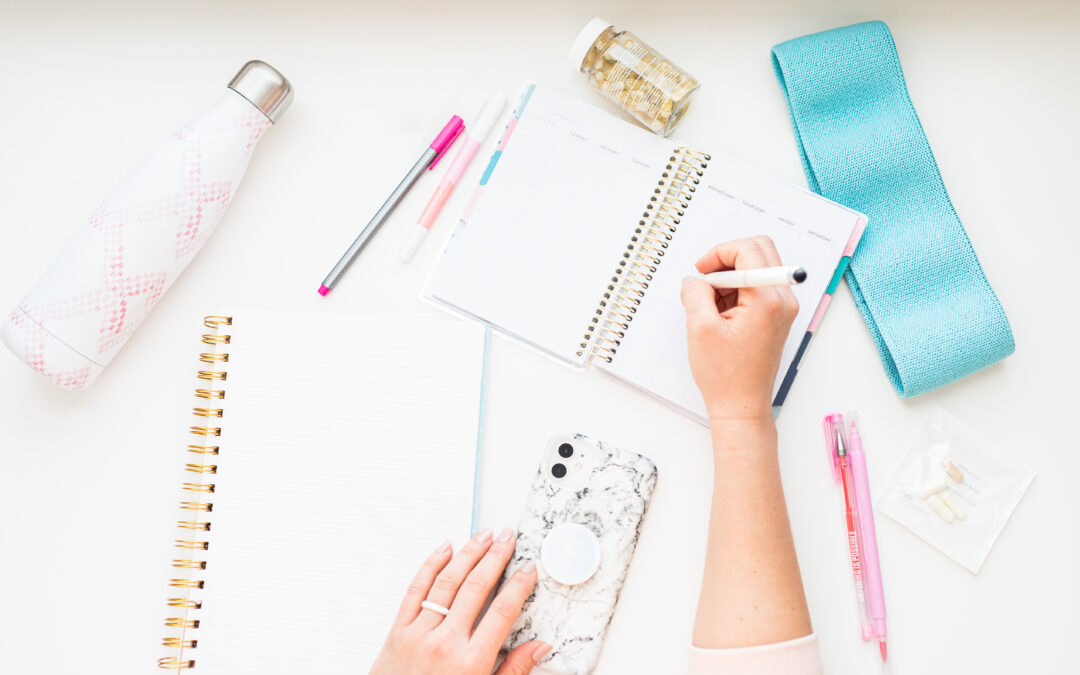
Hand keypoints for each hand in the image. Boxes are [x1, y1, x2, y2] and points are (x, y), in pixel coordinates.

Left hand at [370, 528, 549, 674]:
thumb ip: (514, 670)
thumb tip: (540, 647)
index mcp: (470, 662)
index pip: (502, 612)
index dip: (518, 586)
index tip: (529, 569)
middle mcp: (445, 643)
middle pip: (476, 588)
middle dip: (496, 557)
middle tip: (508, 538)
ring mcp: (419, 634)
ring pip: (447, 582)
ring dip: (468, 554)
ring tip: (484, 536)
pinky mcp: (398, 630)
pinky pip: (416, 589)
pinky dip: (431, 565)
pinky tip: (445, 549)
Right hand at [680, 236, 798, 423]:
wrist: (741, 405)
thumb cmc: (726, 376)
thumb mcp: (700, 328)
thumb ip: (696, 293)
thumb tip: (694, 278)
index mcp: (767, 300)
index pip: (749, 249)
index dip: (719, 253)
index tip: (701, 271)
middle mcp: (782, 299)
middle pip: (759, 250)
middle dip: (726, 259)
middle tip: (705, 279)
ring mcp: (783, 307)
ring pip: (757, 266)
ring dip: (730, 277)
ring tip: (712, 305)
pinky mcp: (777, 314)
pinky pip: (757, 285)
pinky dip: (736, 290)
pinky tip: (721, 313)